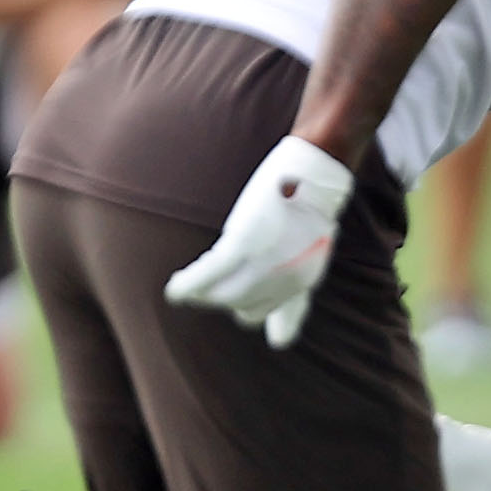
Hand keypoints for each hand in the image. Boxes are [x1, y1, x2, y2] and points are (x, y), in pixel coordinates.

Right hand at [164, 137, 353, 346]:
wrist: (315, 172)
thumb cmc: (310, 200)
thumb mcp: (312, 245)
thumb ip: (296, 271)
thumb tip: (285, 309)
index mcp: (305, 281)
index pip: (277, 318)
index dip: (252, 310)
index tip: (239, 311)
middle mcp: (286, 282)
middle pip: (246, 309)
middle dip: (224, 299)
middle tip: (205, 290)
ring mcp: (265, 265)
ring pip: (224, 296)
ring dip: (202, 293)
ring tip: (187, 288)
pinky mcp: (243, 244)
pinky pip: (209, 274)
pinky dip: (189, 285)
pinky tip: (175, 291)